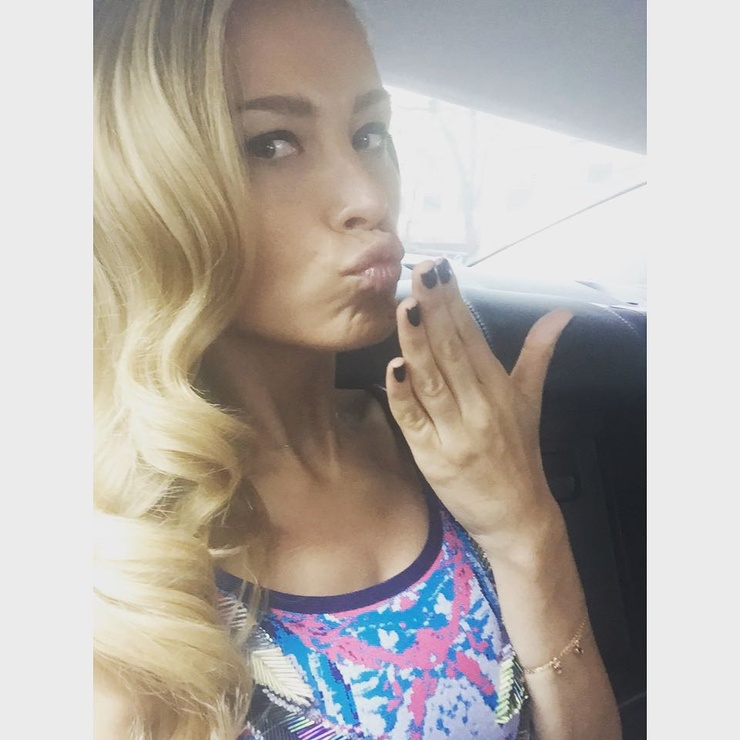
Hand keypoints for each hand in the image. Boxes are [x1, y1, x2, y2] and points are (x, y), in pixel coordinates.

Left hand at [385, 259, 572, 547]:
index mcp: (499, 388)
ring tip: (406, 306)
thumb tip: (561, 313)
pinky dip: (403, 396)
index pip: (473, 337)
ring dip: (418, 343)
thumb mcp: (530, 401)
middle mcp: (479, 406)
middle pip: (452, 351)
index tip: (439, 270)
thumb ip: (538, 353)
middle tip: (420, 270)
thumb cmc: (519, 453)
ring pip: (433, 381)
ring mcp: (455, 433)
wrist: (517, 516)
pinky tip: (393, 368)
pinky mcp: (433, 458)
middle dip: (436, 309)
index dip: (454, 303)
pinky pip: (414, 422)